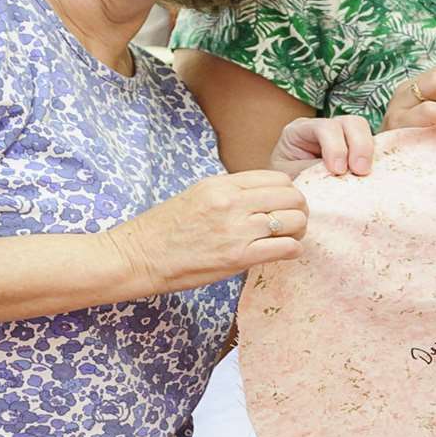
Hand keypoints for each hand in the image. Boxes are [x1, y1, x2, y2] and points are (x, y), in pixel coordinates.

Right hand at [104, 171, 307, 295]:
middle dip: (299, 210)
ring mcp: (236, 230)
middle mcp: (232, 202)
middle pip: (292, 197)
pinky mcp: (238, 257)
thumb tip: (263, 198)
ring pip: (294, 221)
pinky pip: (286, 248)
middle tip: (293, 223)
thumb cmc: (163, 229)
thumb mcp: (197, 195)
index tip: (285, 205)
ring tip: (289, 239)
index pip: (278, 179)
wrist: (136, 257)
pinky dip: (292, 250)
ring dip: (298, 231)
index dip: (288, 192)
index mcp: (222, 184)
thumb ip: (231, 193)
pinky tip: (283, 253)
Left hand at [271, 115, 374, 176]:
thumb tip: (336, 177)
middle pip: (349, 122)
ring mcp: (342, 137)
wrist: (288, 196)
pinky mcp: (356, 150)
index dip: (334, 146)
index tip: (337, 170)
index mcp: (300, 130)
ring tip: (365, 173)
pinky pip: (373, 146)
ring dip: (368, 150)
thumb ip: (311, 173)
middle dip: (358, 145)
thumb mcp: (291, 178)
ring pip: (364, 129)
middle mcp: (324, 128)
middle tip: (359, 171)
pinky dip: (376, 157)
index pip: (324, 127)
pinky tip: (374, 173)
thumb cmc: (287, 185)